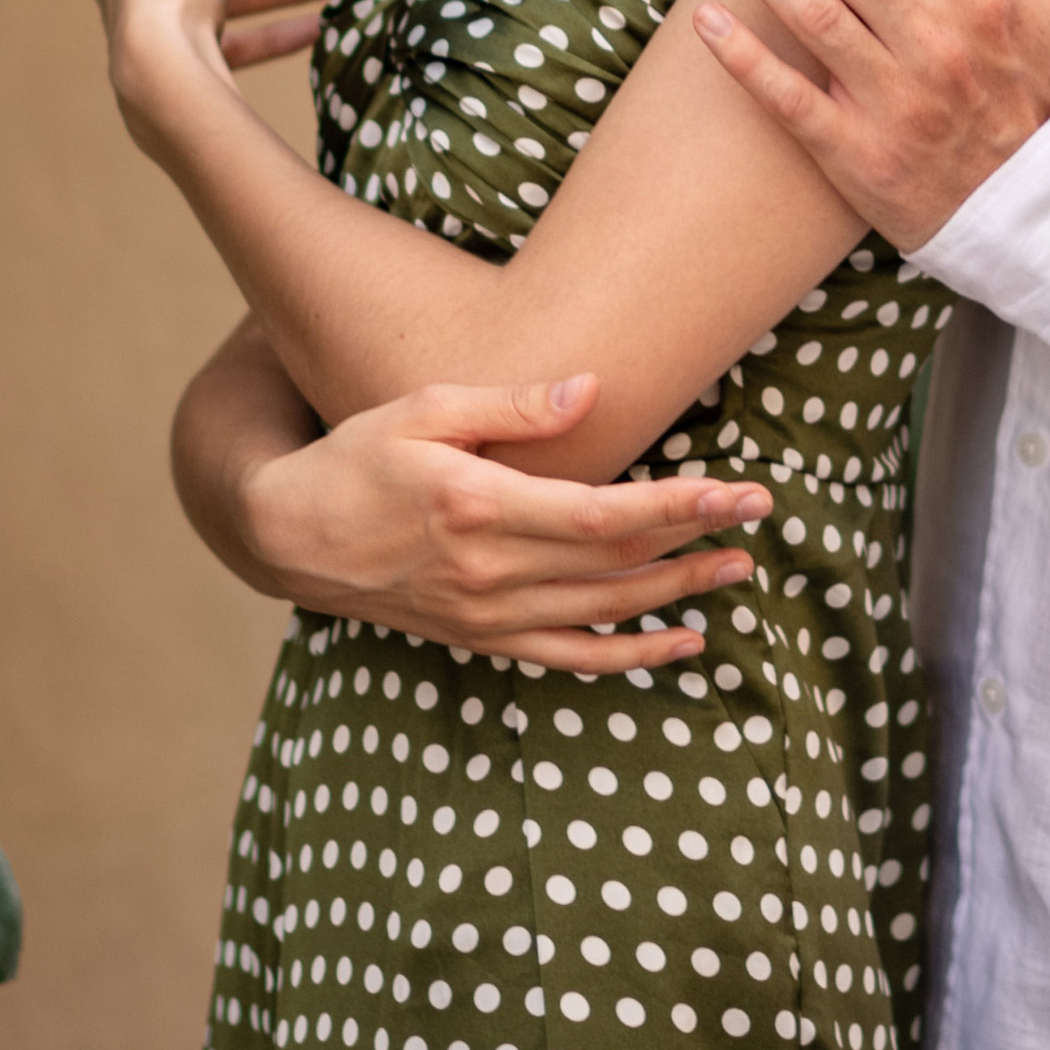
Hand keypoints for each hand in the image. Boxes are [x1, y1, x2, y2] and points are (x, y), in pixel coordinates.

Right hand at [224, 375, 770, 674]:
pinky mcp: (481, 638)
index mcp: (479, 507)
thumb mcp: (422, 409)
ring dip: (678, 596)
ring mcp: (487, 614)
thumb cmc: (357, 458)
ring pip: (604, 615)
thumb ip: (509, 406)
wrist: (290, 536)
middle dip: (696, 541)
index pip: (602, 515)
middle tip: (759, 516)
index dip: (677, 506)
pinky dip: (630, 658)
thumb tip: (591, 390)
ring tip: (736, 571)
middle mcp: (489, 572)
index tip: (735, 492)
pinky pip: (570, 659)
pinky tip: (681, 645)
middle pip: (616, 564)